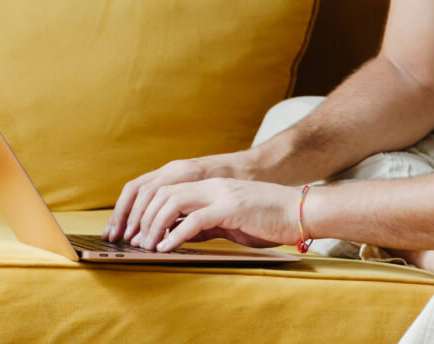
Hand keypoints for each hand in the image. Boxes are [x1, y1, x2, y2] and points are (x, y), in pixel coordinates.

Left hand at [130, 178, 299, 251]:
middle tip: (132, 240)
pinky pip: (195, 219)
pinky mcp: (232, 207)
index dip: (145, 209)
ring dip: (153, 225)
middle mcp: (212, 185)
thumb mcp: (230, 221)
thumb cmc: (269, 220)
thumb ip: (205, 224)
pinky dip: (175, 234)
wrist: (301, 212)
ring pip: (173, 202)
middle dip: (141, 217)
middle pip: (163, 193)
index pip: (166, 190)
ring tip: (145, 245)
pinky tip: (165, 247)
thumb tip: (179, 235)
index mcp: (211, 187)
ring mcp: (221, 194)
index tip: (133, 231)